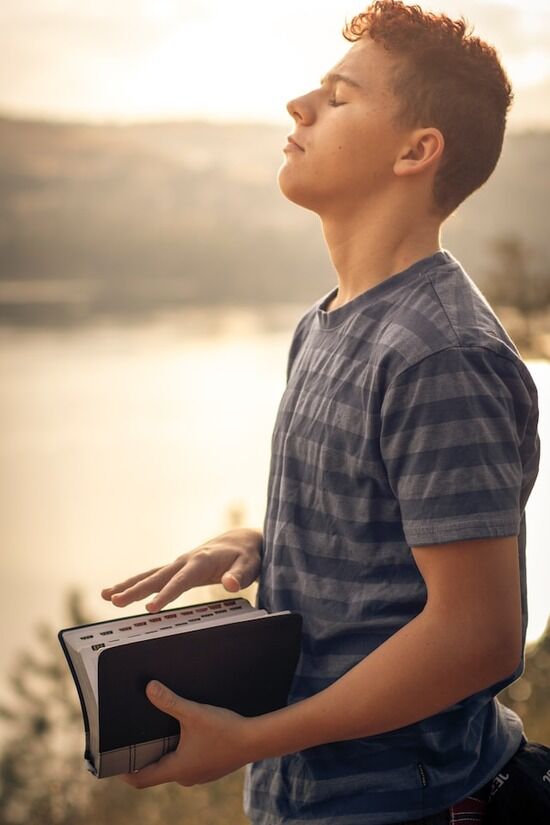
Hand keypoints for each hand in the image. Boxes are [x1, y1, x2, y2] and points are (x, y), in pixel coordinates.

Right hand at [101, 527, 261, 610]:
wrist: (243, 540)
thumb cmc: (248, 555)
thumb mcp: (250, 565)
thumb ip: (240, 575)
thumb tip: (230, 584)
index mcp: (201, 562)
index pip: (180, 581)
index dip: (166, 594)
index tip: (150, 608)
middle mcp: (186, 560)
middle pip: (157, 577)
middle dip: (135, 589)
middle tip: (114, 601)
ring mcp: (180, 564)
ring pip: (151, 575)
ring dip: (129, 585)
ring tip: (106, 596)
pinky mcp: (179, 569)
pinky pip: (155, 577)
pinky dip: (137, 584)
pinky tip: (122, 593)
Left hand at [120, 681, 252, 787]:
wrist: (256, 740)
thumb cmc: (225, 729)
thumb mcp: (194, 713)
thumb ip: (170, 701)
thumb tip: (149, 688)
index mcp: (177, 769)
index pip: (141, 780)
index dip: (124, 773)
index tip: (113, 762)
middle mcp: (186, 776)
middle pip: (156, 772)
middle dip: (144, 757)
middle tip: (134, 738)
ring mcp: (200, 774)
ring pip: (173, 766)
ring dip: (164, 752)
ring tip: (158, 732)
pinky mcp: (211, 767)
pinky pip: (188, 762)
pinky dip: (181, 751)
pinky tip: (185, 734)